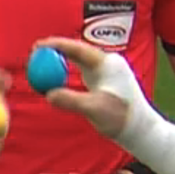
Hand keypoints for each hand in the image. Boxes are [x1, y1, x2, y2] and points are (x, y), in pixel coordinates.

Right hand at [33, 38, 157, 141]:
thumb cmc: (121, 119)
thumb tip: (48, 94)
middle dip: (55, 50)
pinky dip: (67, 69)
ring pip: (78, 59)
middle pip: (77, 50)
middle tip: (35, 52)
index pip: (78, 48)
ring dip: (60, 59)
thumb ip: (71, 101)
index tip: (38, 46)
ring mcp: (106, 70)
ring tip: (41, 61)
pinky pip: (81, 68)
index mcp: (107, 64)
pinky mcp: (104, 79)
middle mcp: (107, 62)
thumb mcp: (94, 110)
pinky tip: (56, 73)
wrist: (140, 128)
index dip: (56, 45)